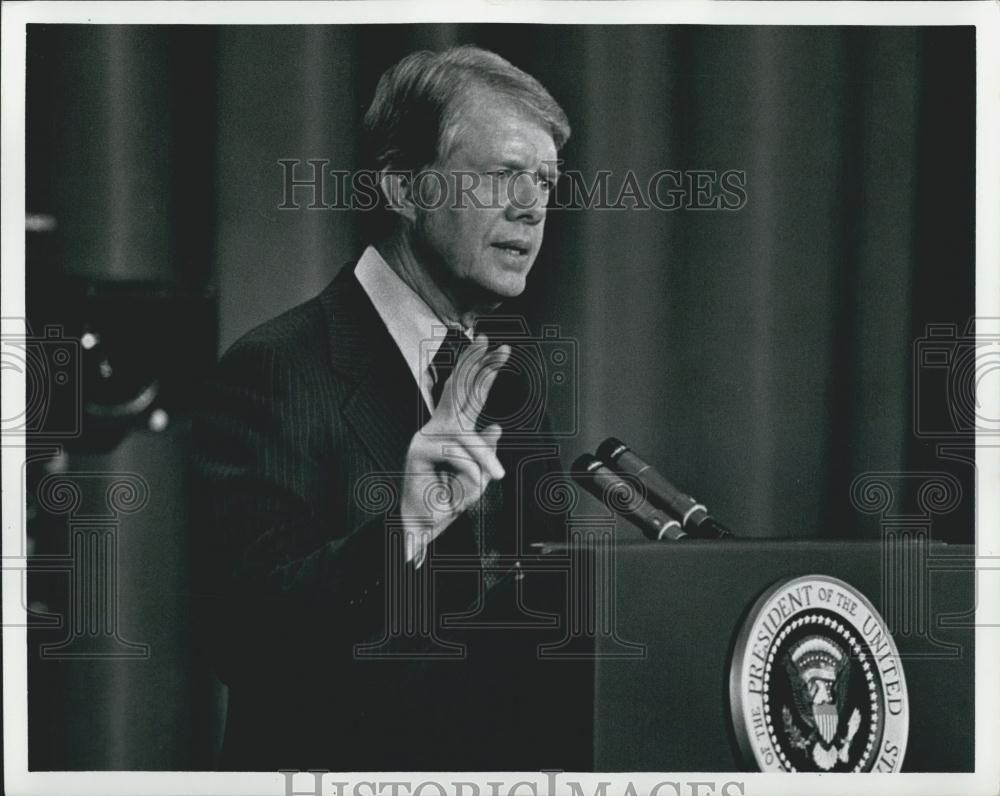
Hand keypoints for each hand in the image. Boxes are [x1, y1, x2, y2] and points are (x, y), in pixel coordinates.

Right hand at [400, 334, 510, 561]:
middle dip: (478, 364)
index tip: (501, 351)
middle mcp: (438, 427)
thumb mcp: (478, 477)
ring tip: (494, 477)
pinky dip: (468, 472)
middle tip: (494, 342)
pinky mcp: (420, 450)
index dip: (486, 372)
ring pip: (465, 434)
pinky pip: (457, 455)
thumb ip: (484, 452)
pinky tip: (466, 487)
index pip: (472, 395)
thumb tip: (496, 427)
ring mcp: (427, 437)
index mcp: (453, 429)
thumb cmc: (448, 501)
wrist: (423, 524)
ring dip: (482, 462)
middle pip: (461, 389)